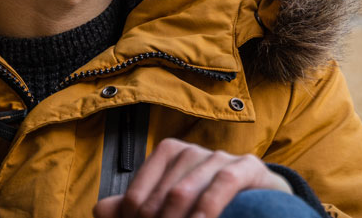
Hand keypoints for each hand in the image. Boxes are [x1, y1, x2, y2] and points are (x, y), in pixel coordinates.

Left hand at [92, 138, 292, 217]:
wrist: (262, 198)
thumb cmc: (208, 201)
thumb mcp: (171, 205)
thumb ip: (137, 206)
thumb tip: (99, 210)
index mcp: (167, 155)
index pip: (136, 195)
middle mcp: (190, 151)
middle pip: (160, 196)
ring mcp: (219, 156)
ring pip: (184, 190)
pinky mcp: (246, 166)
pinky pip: (221, 184)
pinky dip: (207, 209)